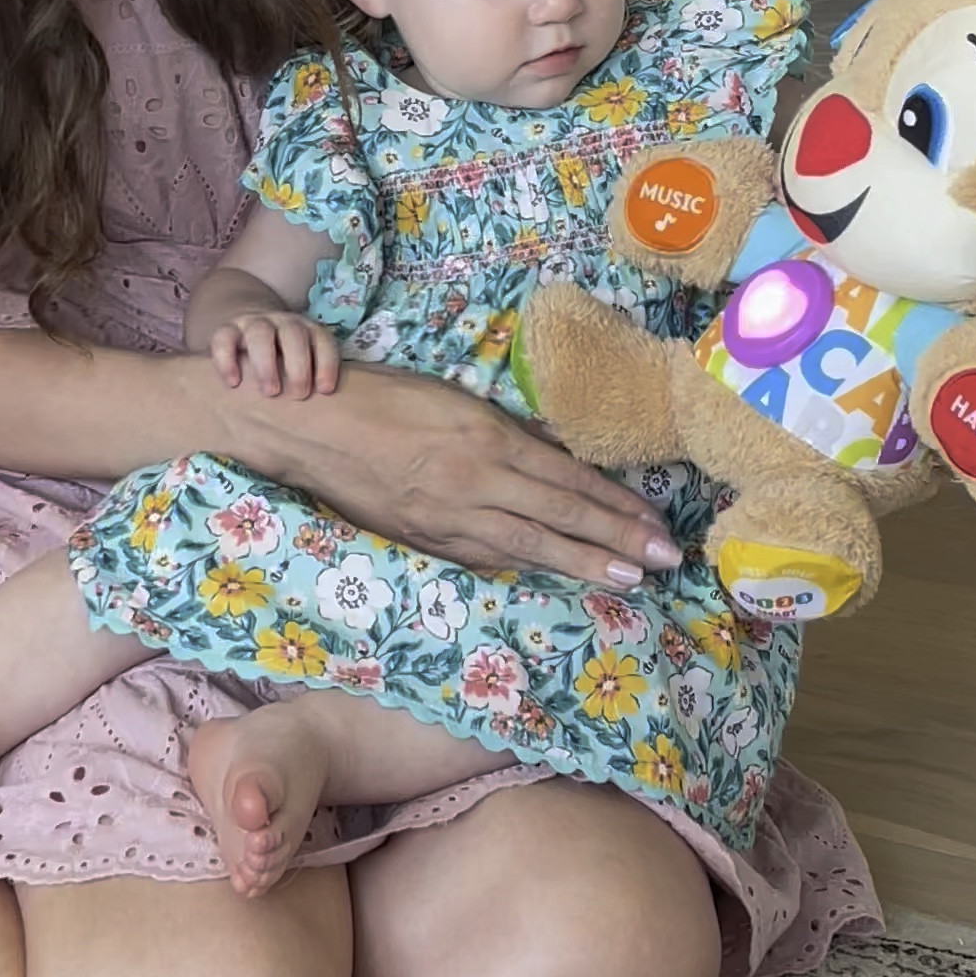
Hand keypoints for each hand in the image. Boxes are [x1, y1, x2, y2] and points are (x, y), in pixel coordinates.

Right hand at [208, 310, 340, 401]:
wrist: (247, 330)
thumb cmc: (281, 361)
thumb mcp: (300, 365)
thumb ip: (311, 379)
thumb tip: (321, 417)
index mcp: (306, 330)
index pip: (321, 339)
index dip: (326, 363)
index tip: (325, 390)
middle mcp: (281, 323)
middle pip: (293, 335)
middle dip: (298, 366)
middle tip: (298, 395)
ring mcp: (252, 323)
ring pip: (259, 334)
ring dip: (266, 364)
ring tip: (270, 392)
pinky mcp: (225, 329)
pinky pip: (223, 339)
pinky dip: (228, 360)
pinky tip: (233, 383)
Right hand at [246, 364, 683, 589]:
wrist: (311, 427)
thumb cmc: (382, 398)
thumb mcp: (454, 400)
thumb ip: (507, 431)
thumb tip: (555, 451)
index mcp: (486, 438)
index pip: (568, 479)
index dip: (616, 505)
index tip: (655, 523)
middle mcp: (475, 482)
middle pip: (560, 517)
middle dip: (617, 541)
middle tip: (664, 561)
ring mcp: (449, 517)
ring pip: (529, 547)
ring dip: (582, 564)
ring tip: (627, 578)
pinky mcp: (426, 539)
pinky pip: (486, 556)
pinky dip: (526, 567)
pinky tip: (555, 575)